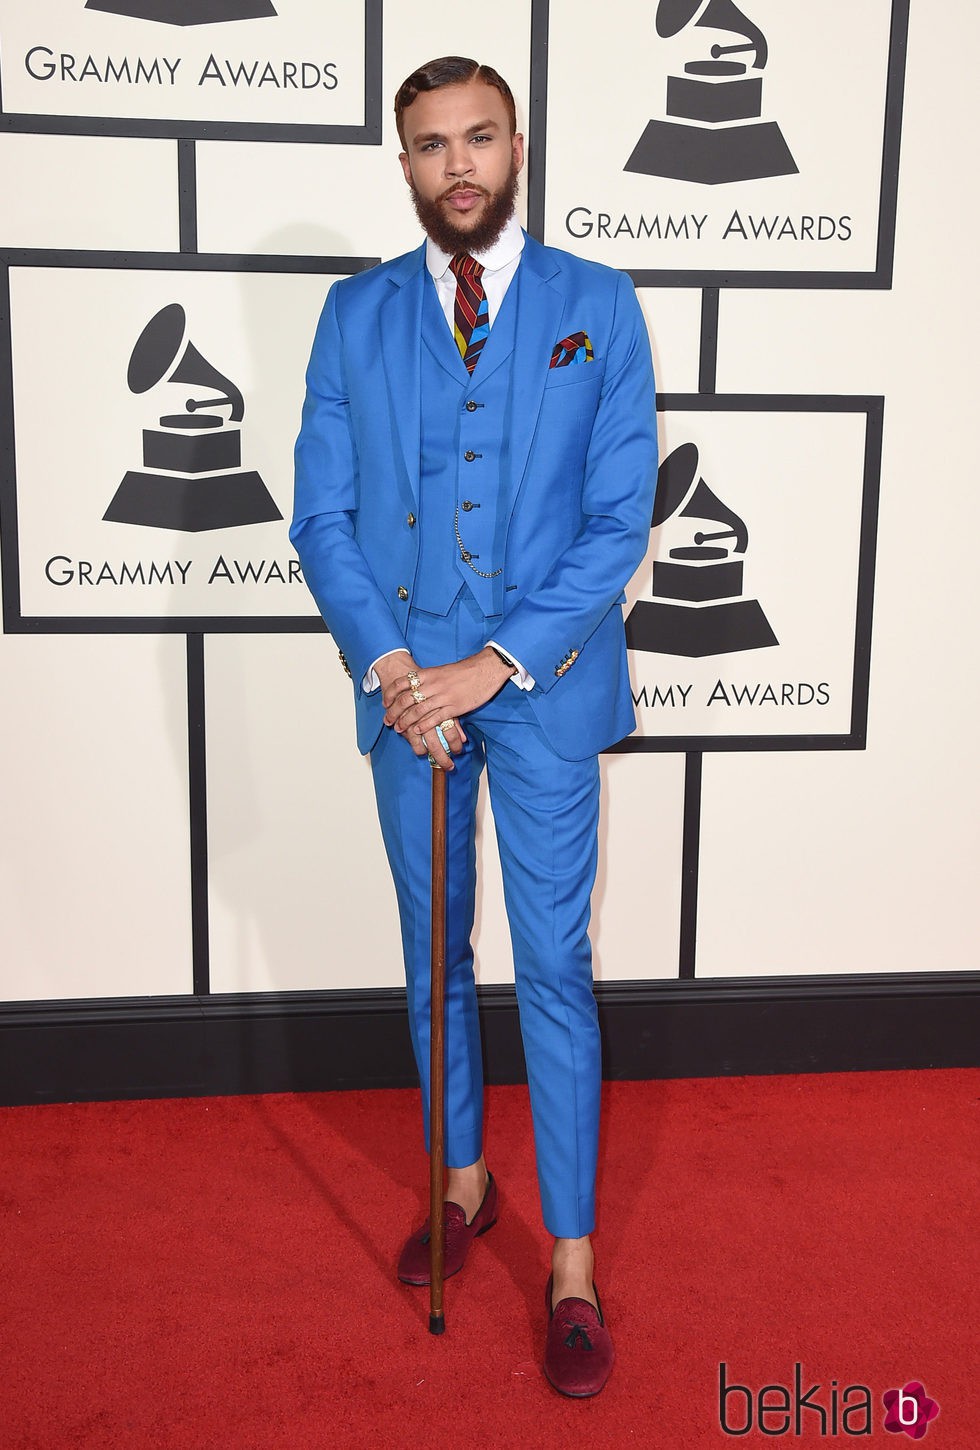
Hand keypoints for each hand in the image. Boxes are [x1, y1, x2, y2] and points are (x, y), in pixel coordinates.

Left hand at [375, 651, 471, 770]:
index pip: (402, 683)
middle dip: (394, 712)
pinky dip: (424, 726)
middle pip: (406, 700)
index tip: (386, 702)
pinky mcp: (455, 707)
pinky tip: (417, 731)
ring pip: (418, 711)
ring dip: (406, 722)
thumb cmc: (465, 670)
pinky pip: (435, 718)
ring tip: (399, 729)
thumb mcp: (442, 670)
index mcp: (429, 674)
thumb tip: (417, 686)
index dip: (391, 694)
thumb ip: (430, 679)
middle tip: (388, 720)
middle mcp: (433, 685)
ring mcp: (443, 696)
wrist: (485, 668)